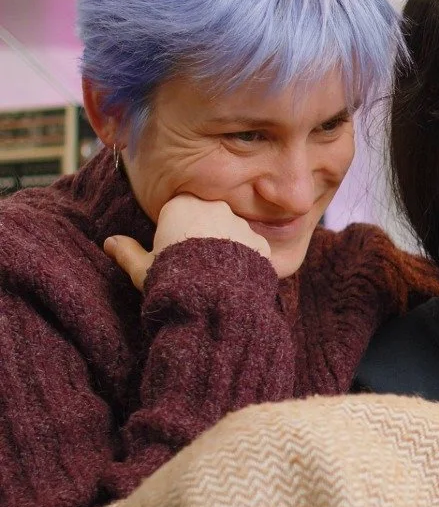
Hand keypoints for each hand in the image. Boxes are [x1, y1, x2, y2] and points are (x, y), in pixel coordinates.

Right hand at [105, 194, 270, 290]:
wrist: (214, 301)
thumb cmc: (173, 280)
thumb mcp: (143, 269)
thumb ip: (127, 252)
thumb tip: (109, 243)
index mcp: (182, 205)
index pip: (177, 210)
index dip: (174, 230)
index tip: (174, 249)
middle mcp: (215, 207)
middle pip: (206, 216)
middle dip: (202, 234)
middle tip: (196, 263)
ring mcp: (241, 224)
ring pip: (231, 231)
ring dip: (225, 246)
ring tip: (217, 275)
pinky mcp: (261, 243)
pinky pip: (252, 248)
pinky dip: (245, 259)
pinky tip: (236, 278)